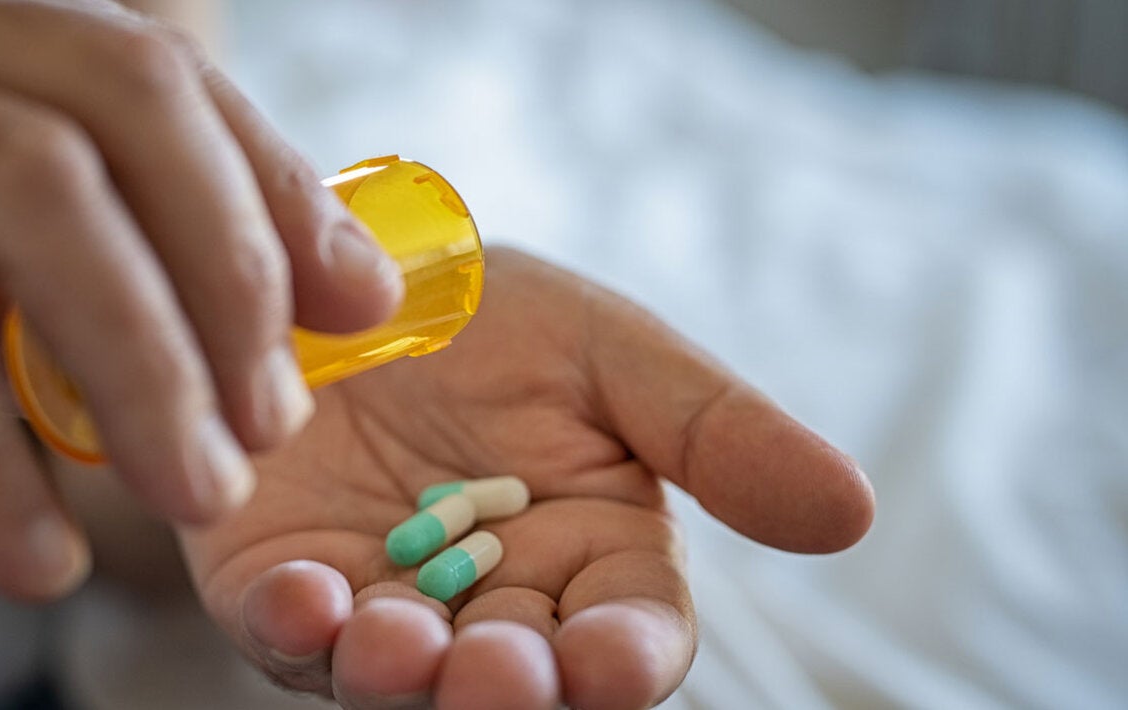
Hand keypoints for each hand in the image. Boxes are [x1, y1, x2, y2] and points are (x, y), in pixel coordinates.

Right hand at [0, 0, 400, 599]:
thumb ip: (105, 237)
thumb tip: (321, 295)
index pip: (151, 69)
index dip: (275, 186)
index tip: (356, 306)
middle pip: (112, 102)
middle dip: (227, 268)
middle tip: (274, 421)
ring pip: (24, 189)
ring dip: (141, 362)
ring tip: (199, 493)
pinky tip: (34, 552)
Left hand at [182, 248, 874, 709]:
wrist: (348, 275)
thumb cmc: (492, 313)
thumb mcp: (613, 352)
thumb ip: (715, 433)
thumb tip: (852, 512)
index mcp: (588, 556)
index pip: (626, 638)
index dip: (620, 662)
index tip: (605, 659)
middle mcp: (487, 604)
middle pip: (514, 684)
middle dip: (506, 691)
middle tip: (498, 673)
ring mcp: (379, 603)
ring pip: (396, 680)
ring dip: (398, 677)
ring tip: (397, 642)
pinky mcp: (278, 583)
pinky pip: (281, 631)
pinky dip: (291, 626)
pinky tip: (301, 597)